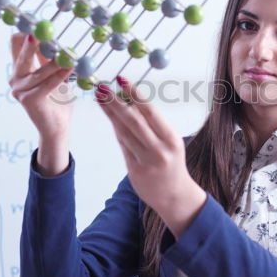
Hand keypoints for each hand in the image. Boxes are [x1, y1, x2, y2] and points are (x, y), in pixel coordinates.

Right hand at [9, 33, 74, 138]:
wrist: (57, 126)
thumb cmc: (57, 98)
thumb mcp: (53, 73)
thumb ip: (49, 58)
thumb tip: (53, 36)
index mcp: (19, 68)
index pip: (16, 43)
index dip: (26, 31)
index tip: (39, 22)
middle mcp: (15, 77)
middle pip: (21, 52)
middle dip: (33, 41)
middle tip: (43, 29)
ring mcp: (19, 89)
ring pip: (39, 70)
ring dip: (56, 62)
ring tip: (69, 54)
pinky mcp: (28, 100)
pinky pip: (47, 83)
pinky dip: (60, 75)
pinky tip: (70, 67)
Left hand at [95, 76, 205, 231]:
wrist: (175, 196)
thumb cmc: (172, 163)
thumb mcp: (170, 142)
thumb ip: (153, 125)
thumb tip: (132, 101)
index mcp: (171, 139)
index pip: (151, 113)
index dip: (135, 95)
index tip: (122, 80)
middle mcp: (159, 150)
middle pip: (133, 121)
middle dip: (116, 102)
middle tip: (103, 86)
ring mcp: (146, 162)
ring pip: (124, 132)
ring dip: (111, 113)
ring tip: (101, 96)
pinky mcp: (134, 171)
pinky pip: (123, 146)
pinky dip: (116, 129)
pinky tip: (109, 116)